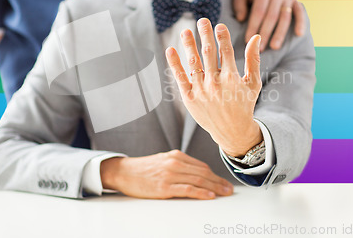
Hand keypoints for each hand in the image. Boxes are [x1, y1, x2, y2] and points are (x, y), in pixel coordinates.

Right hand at [100, 150, 233, 199]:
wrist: (124, 172)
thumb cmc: (143, 169)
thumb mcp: (163, 161)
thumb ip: (179, 166)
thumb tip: (197, 175)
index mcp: (176, 156)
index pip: (201, 166)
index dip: (215, 175)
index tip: (224, 182)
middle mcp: (175, 163)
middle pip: (203, 173)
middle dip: (219, 182)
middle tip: (229, 189)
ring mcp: (170, 174)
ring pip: (199, 180)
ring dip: (215, 188)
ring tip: (224, 193)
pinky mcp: (164, 186)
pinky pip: (187, 189)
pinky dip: (200, 192)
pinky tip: (209, 196)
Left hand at [165, 19, 262, 156]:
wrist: (232, 132)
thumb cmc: (244, 104)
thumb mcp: (253, 83)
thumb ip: (254, 59)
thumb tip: (256, 37)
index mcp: (232, 78)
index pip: (225, 51)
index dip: (221, 36)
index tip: (218, 25)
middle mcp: (215, 83)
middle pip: (208, 53)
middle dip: (205, 34)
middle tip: (202, 20)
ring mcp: (200, 90)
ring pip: (193, 62)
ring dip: (188, 44)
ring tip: (185, 31)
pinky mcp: (189, 98)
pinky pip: (180, 77)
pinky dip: (174, 63)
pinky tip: (170, 50)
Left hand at [233, 0, 304, 50]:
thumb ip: (239, 4)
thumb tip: (241, 19)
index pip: (258, 11)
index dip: (253, 26)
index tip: (248, 39)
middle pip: (272, 16)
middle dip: (265, 34)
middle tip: (259, 49)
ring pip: (285, 17)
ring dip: (280, 33)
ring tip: (274, 47)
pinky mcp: (294, 0)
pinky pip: (300, 12)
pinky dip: (301, 22)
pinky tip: (299, 34)